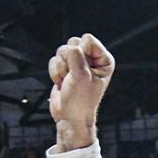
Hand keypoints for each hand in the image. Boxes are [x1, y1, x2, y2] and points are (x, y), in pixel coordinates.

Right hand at [48, 34, 114, 150]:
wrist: (70, 117)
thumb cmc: (81, 101)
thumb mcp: (82, 76)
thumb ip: (76, 57)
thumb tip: (69, 48)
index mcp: (103, 60)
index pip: (87, 39)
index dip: (81, 52)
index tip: (83, 70)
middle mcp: (91, 60)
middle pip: (73, 42)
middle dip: (69, 59)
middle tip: (74, 76)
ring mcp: (77, 64)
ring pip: (61, 51)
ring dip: (61, 68)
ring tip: (68, 82)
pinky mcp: (65, 69)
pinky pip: (54, 61)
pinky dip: (55, 73)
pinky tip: (62, 83)